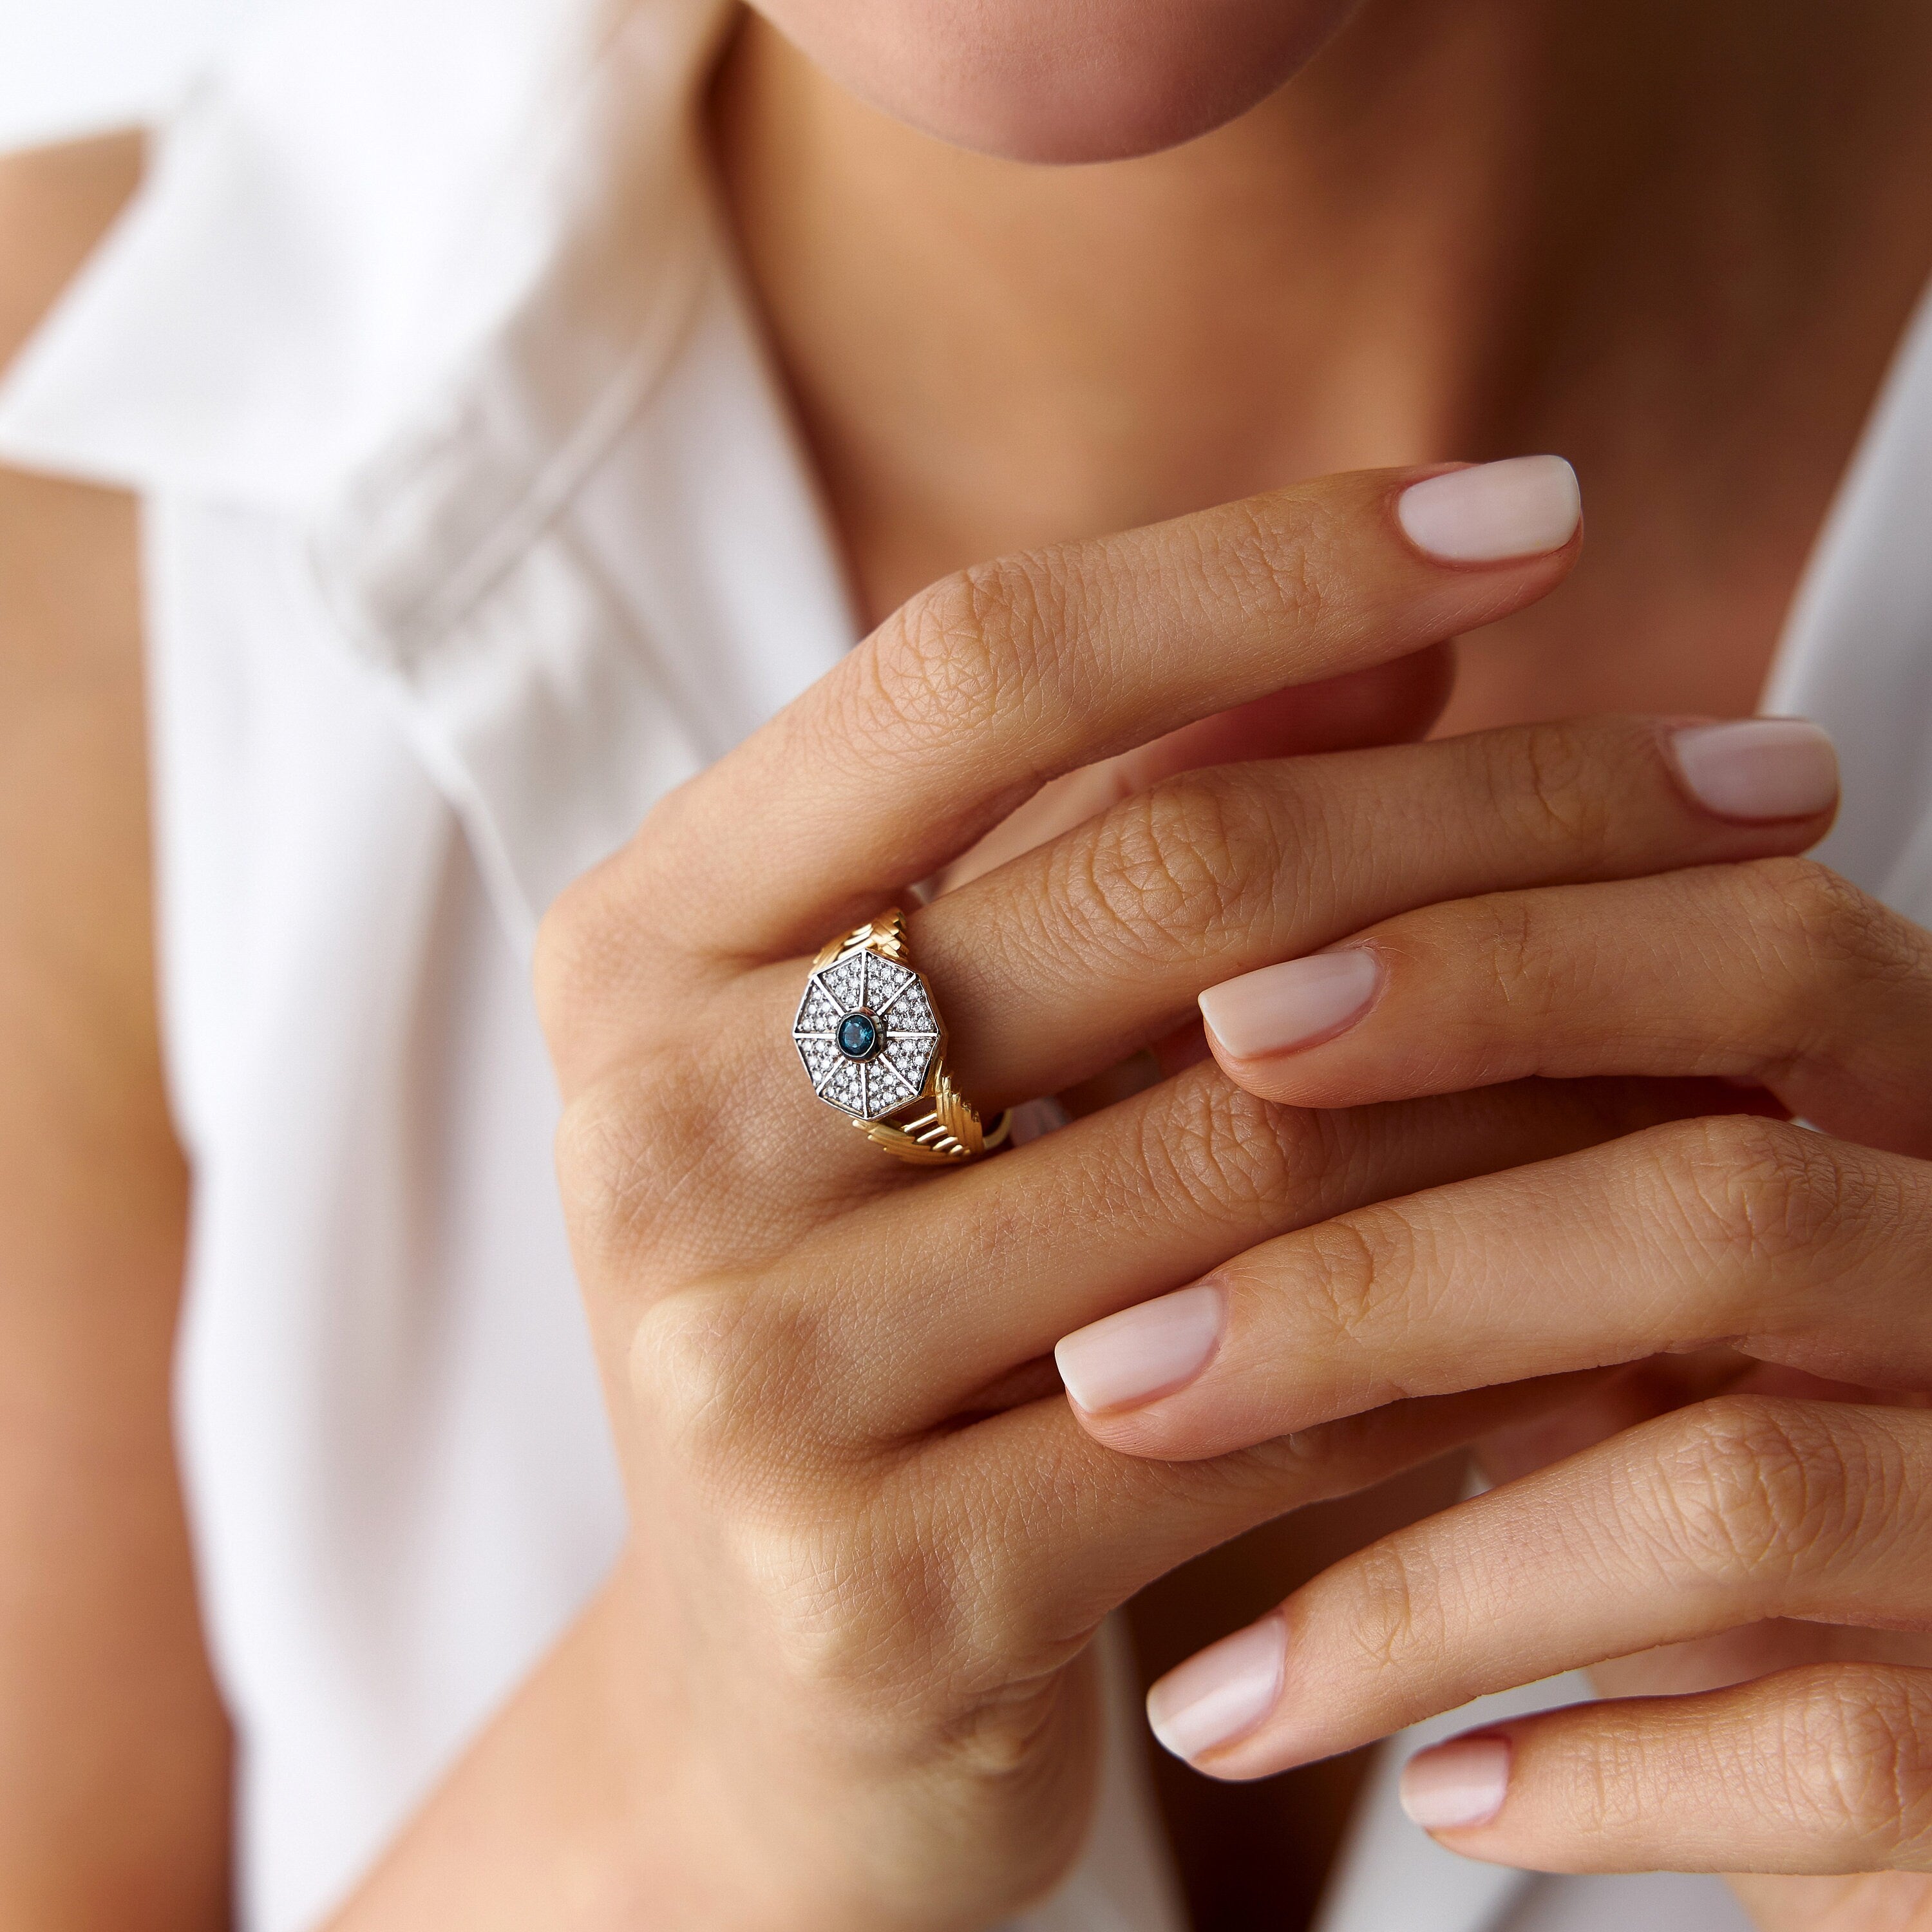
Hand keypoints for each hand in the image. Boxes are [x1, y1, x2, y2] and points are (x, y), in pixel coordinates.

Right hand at [531, 460, 1814, 1928]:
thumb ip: (1135, 829)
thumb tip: (1406, 627)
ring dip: (1552, 1075)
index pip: (973, 666)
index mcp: (647, 943)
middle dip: (1506, 814)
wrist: (769, 1693)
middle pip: (1153, 885)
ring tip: (1756, 1004)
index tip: (1539, 513)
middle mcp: (654, 1132)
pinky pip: (1263, 1414)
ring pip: (1250, 1151)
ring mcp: (742, 1371)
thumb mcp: (973, 1052)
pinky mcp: (869, 1592)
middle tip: (1766, 776)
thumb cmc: (886, 1309)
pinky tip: (1643, 1292)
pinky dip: (1487, 1341)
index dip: (1264, 566)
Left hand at [1055, 737, 1931, 1919]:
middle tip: (1108, 1365)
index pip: (1753, 948)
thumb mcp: (1595, 1196)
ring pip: (1735, 1488)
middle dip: (1379, 1273)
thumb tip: (1200, 860)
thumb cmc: (1688, 1393)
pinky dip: (1584, 1769)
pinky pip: (1823, 1755)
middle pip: (1722, 1205)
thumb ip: (1469, 1052)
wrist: (1909, 1696)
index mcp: (1913, 1107)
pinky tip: (1416, 1783)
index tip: (1220, 1019)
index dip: (1489, 963)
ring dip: (1409, 1571)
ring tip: (1185, 1677)